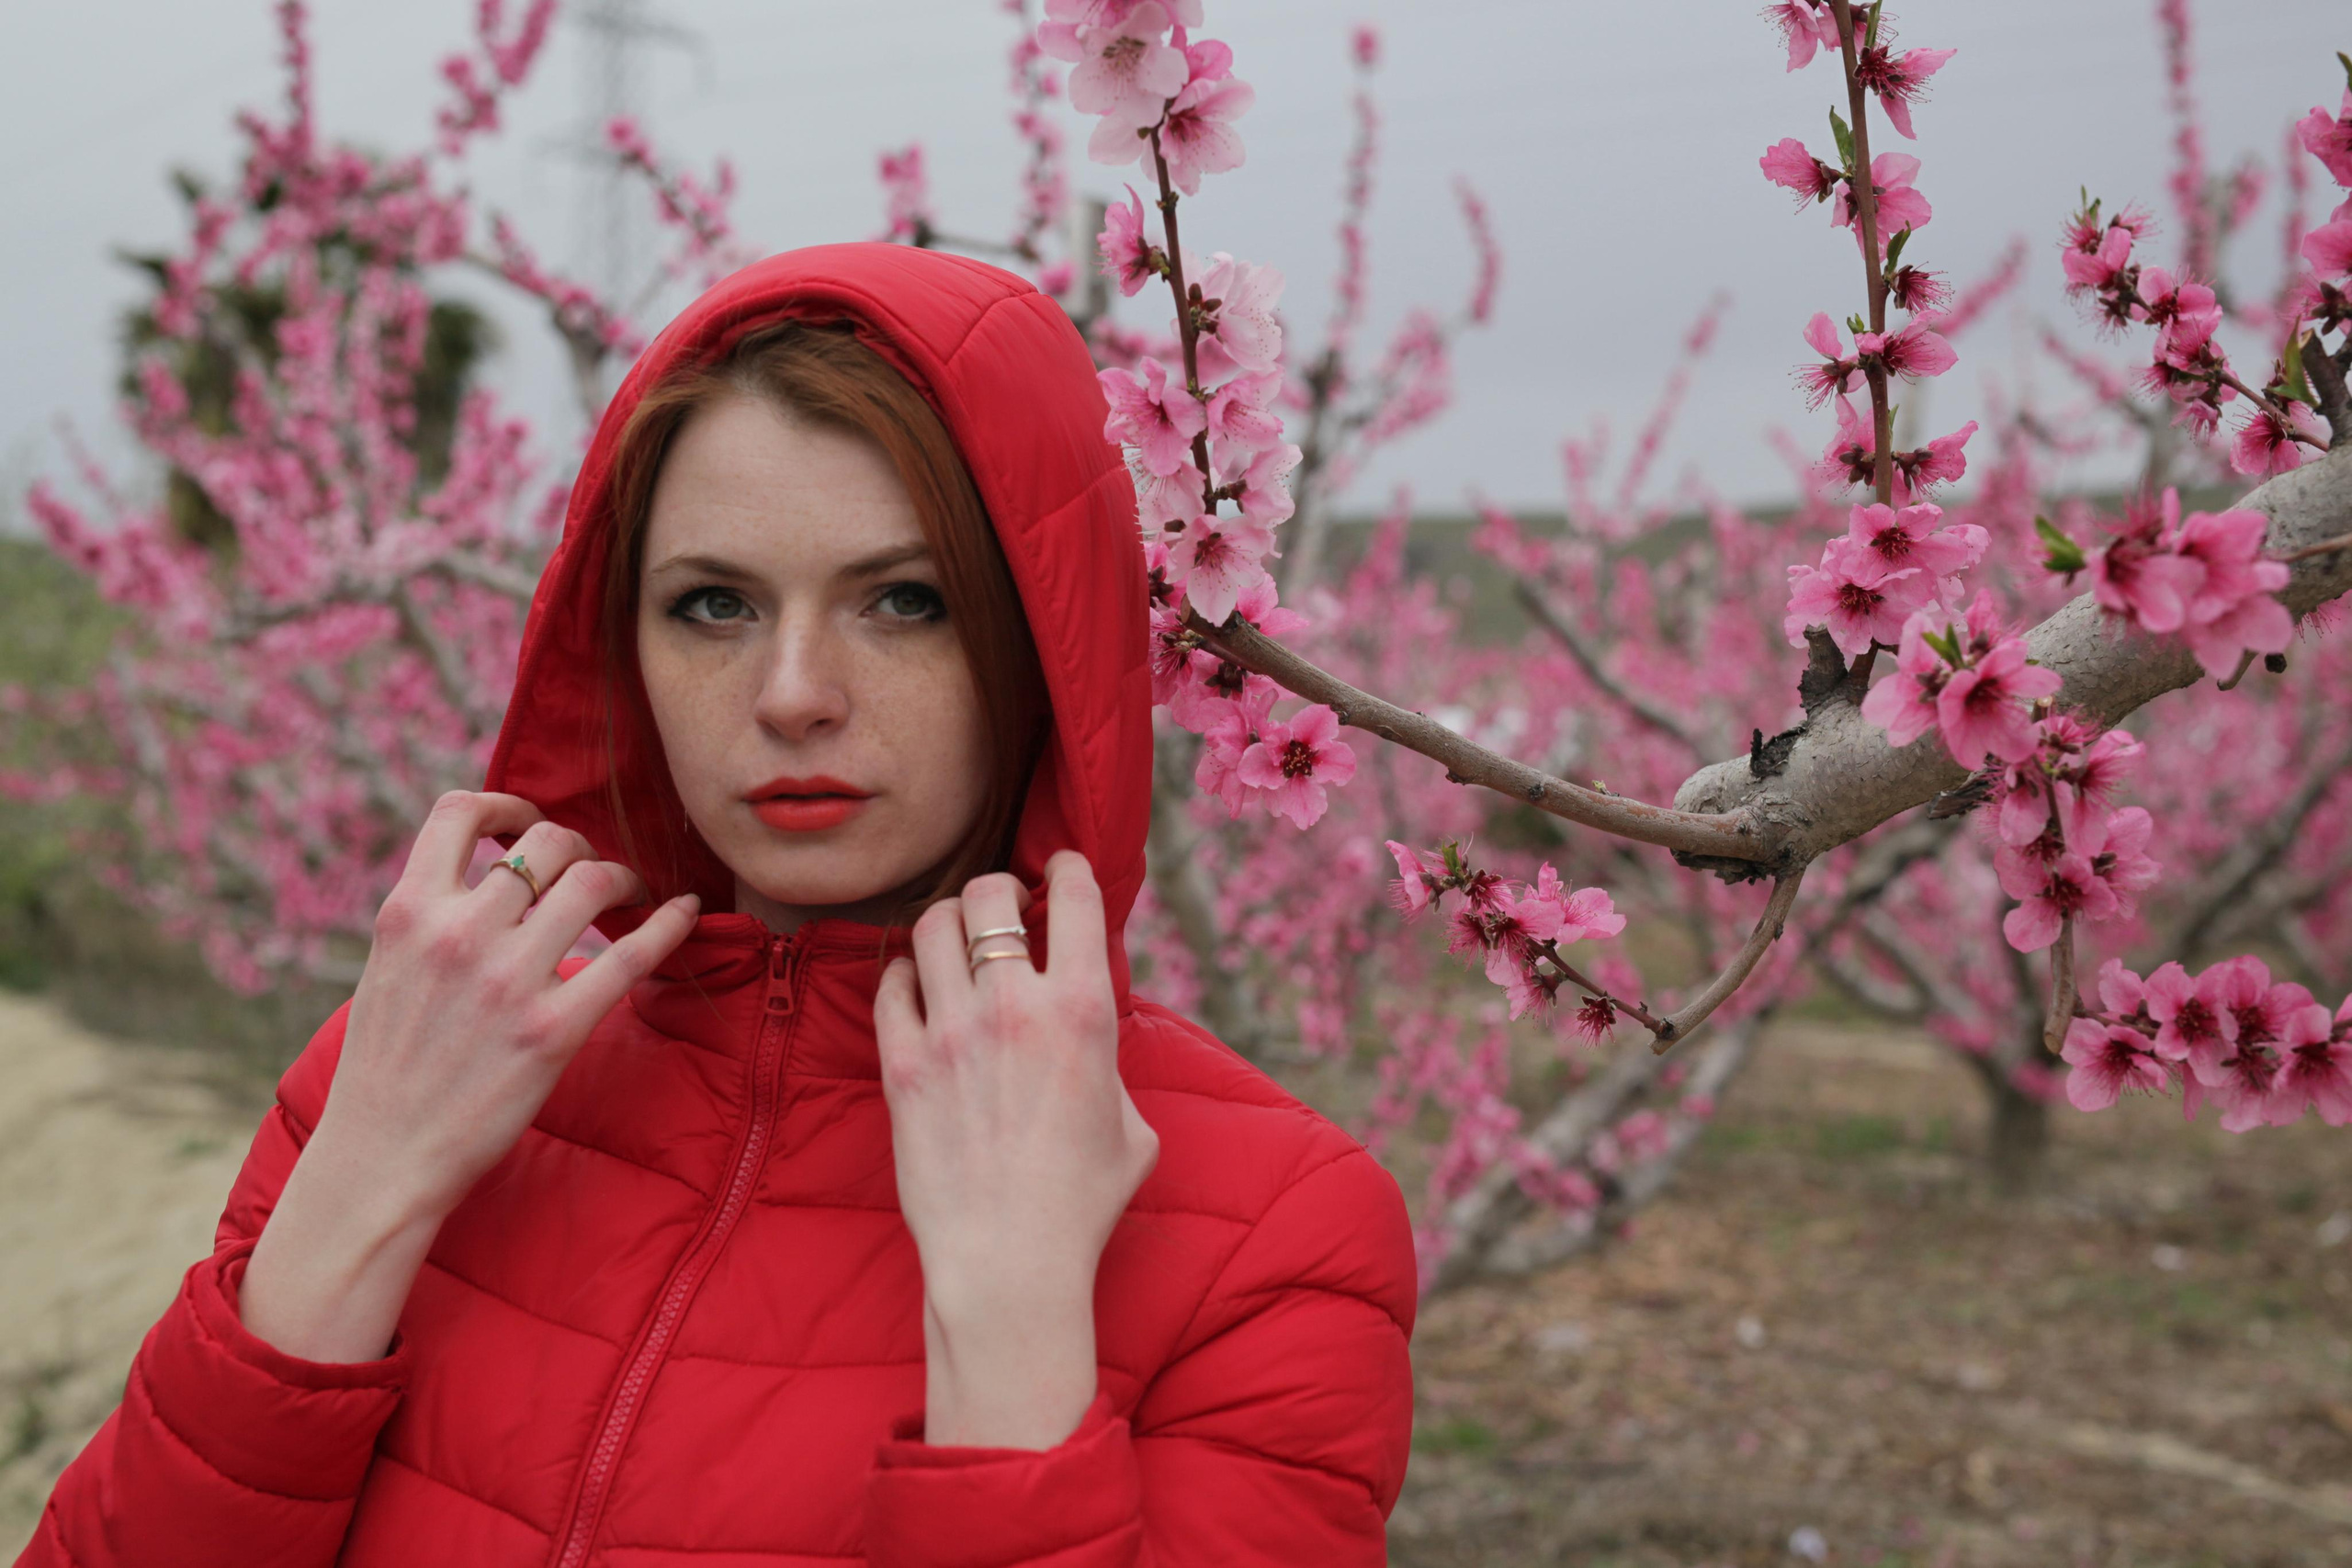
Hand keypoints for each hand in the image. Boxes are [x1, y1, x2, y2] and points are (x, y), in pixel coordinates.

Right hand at [239, 790, 699, 1361]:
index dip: (506, 801)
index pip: (459, 812)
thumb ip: (432, 919)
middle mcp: (456, 934)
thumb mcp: (388, 971)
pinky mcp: (552, 1029)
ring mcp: (506, 980)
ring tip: (632, 895)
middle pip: (545, 842)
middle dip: (579, 846)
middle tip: (593, 871)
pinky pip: (630, 956)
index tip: (528, 818)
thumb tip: (488, 876)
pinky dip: (669, 924)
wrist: (380, 1161)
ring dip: (623, 877)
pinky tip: (685, 913)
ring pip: (592, 881)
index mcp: (406, 913)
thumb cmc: (387, 1070)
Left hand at [875, 850, 1158, 1446]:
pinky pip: (890, 984)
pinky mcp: (901, 1065)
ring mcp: (950, 1032)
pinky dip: (903, 973)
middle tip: (1000, 908)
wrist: (1010, 1262)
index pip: (1073, 895)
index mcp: (1082, 1010)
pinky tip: (917, 986)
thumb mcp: (1132, 1122)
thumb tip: (1090, 1033)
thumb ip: (1110, 1061)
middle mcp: (1013, 1006)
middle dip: (996, 889)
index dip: (1066, 867)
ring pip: (930, 926)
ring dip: (946, 923)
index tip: (1058, 870)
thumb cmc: (1082, 1202)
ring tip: (954, 940)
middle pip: (988, 893)